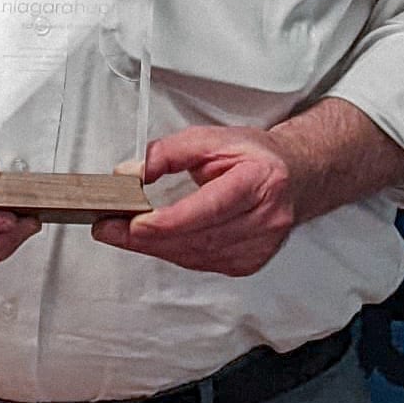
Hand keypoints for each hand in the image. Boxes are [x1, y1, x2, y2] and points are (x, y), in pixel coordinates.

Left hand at [93, 126, 300, 277]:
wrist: (294, 177)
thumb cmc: (253, 156)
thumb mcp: (212, 139)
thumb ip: (169, 152)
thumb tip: (132, 172)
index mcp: (261, 181)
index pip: (211, 208)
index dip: (170, 221)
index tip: (133, 222)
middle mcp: (266, 219)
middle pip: (198, 238)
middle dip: (148, 237)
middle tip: (109, 228)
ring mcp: (260, 247)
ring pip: (196, 256)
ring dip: (156, 247)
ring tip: (121, 233)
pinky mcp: (248, 264)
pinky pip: (202, 264)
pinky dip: (174, 252)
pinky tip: (155, 240)